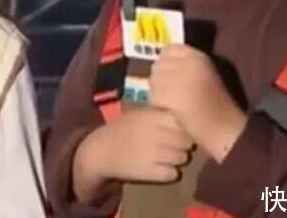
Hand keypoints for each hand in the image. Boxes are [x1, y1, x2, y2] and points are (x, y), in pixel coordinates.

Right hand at [73, 106, 192, 205]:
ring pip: (183, 158)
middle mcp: (157, 134)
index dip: (184, 127)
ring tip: (166, 157)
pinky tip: (160, 168)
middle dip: (183, 144)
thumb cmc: (121, 130)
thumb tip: (185, 113)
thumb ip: (161, 113)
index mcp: (154, 117)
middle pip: (187, 141)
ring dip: (178, 159)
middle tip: (173, 145)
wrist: (99, 152)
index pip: (184, 122)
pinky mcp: (152, 173)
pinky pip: (174, 174)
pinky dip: (170, 173)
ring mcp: (156, 154)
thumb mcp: (140, 114)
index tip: (178, 130)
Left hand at [149, 45, 246, 162]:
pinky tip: (171, 110)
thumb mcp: (205, 73)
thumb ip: (185, 64)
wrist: (222, 125)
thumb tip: (163, 62)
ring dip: (158, 91)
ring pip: (153, 81)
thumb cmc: (216, 102)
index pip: (170, 49)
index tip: (171, 73)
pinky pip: (154, 97)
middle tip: (171, 91)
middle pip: (158, 65)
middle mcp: (184, 64)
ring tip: (173, 101)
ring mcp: (175, 79)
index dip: (167, 61)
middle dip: (161, 77)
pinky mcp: (168, 96)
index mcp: (197, 56)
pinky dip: (159, 104)